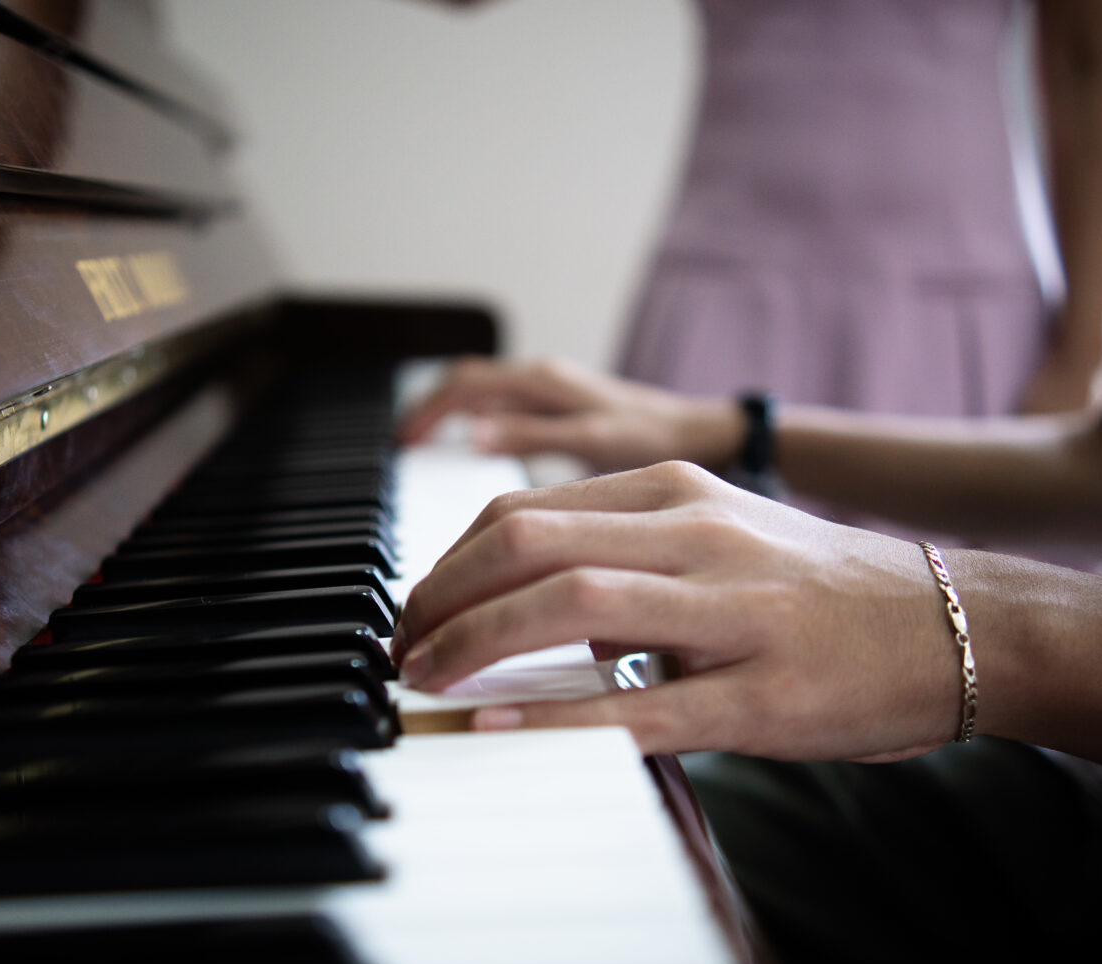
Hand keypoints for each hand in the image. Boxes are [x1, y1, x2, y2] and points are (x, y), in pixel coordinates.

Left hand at [392, 462, 961, 761]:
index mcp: (677, 494)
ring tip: (423, 680)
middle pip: (526, 543)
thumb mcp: (719, 539)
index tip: (415, 609)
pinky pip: (640, 705)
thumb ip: (625, 556)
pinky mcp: (763, 692)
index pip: (524, 512)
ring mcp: (732, 610)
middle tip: (399, 649)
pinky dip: (555, 716)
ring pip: (571, 604)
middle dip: (438, 598)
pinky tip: (498, 727)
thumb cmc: (823, 589)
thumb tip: (529, 606)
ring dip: (473, 643)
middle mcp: (697, 534)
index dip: (448, 564)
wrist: (956, 622)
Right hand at [399, 357, 742, 472]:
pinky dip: (470, 421)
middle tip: (396, 446)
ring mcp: (548, 391)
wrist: (705, 434)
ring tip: (415, 447)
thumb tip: (470, 436)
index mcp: (543, 382)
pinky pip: (499, 405)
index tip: (398, 444)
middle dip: (424, 408)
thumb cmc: (656, 438)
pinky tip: (461, 447)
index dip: (425, 411)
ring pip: (479, 392)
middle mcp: (541, 378)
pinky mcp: (557, 407)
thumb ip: (533, 436)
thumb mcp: (594, 442)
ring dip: (444, 412)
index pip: (462, 384)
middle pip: (462, 382)